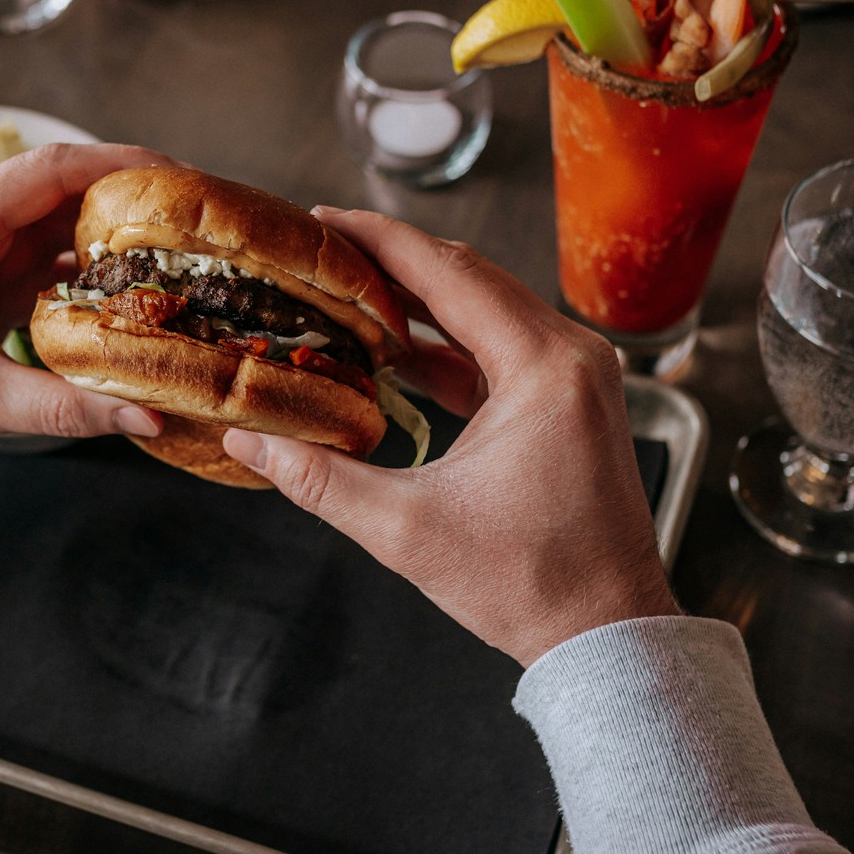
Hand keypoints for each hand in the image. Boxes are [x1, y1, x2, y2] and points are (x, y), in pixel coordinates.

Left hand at [0, 143, 166, 488]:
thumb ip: (65, 406)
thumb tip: (145, 415)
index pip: (52, 168)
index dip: (120, 165)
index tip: (177, 175)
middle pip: (59, 192)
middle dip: (126, 202)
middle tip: (191, 219)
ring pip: (51, 227)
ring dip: (106, 240)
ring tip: (173, 254)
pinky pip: (37, 262)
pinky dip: (80, 273)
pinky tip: (124, 294)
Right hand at [224, 212, 675, 668]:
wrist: (606, 634)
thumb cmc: (528, 585)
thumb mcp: (406, 530)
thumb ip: (318, 478)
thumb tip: (247, 437)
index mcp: (544, 367)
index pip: (448, 273)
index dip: (377, 240)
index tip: (320, 219)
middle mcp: (572, 354)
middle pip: (468, 278)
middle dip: (391, 260)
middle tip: (320, 248)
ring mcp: (577, 374)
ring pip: (484, 309)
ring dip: (418, 301)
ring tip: (345, 289)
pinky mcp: (570, 400)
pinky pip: (499, 348)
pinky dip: (446, 343)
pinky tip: (393, 348)